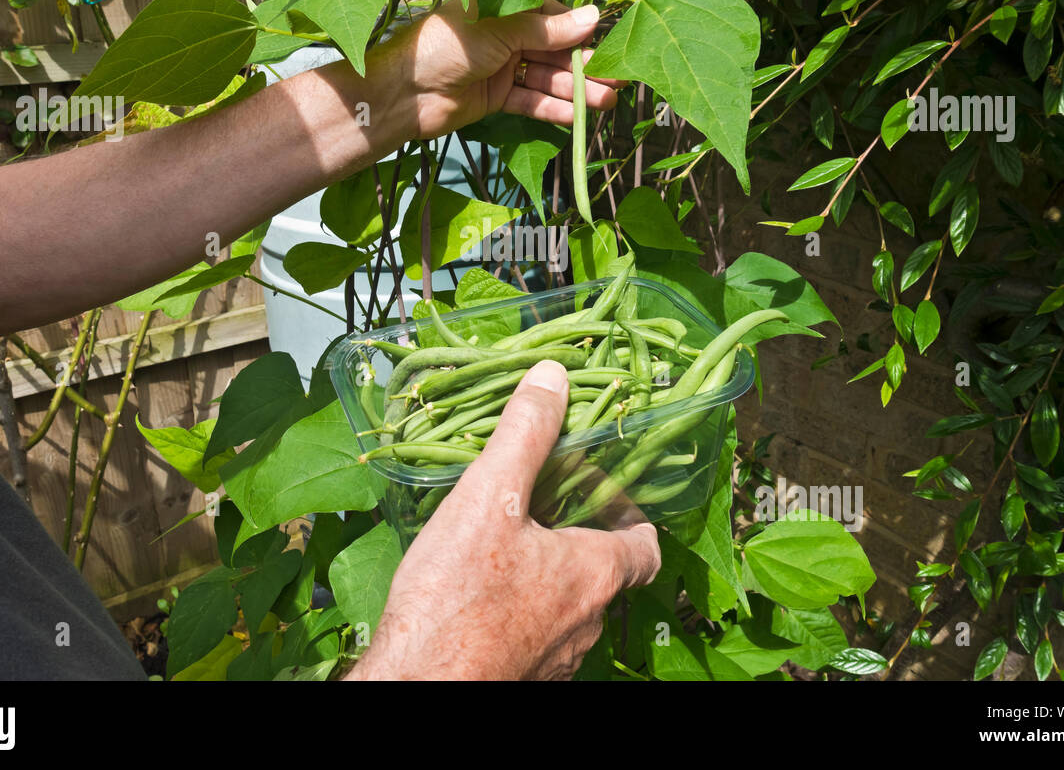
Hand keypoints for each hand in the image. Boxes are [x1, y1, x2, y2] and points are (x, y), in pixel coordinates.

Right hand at [345, 360, 661, 680]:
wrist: (418, 686)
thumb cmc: (456, 597)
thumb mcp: (489, 498)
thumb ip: (525, 434)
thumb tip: (554, 376)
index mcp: (594, 574)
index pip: (645, 543)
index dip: (630, 511)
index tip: (599, 486)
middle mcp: (588, 622)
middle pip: (603, 570)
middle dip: (576, 532)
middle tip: (539, 501)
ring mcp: (558, 657)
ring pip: (568, 604)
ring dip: (546, 570)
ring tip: (504, 539)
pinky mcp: (523, 675)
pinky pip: (534, 632)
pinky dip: (519, 605)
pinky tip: (477, 588)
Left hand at [374, 0, 625, 139]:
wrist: (403, 93)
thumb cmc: (446, 46)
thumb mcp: (500, 29)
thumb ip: (547, 28)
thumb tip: (593, 16)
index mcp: (501, 5)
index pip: (551, 14)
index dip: (579, 30)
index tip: (607, 43)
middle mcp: (504, 34)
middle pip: (553, 49)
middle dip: (584, 65)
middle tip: (619, 78)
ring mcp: (501, 66)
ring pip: (546, 77)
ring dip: (575, 90)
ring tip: (608, 101)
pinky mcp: (496, 97)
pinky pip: (530, 101)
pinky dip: (552, 109)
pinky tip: (578, 117)